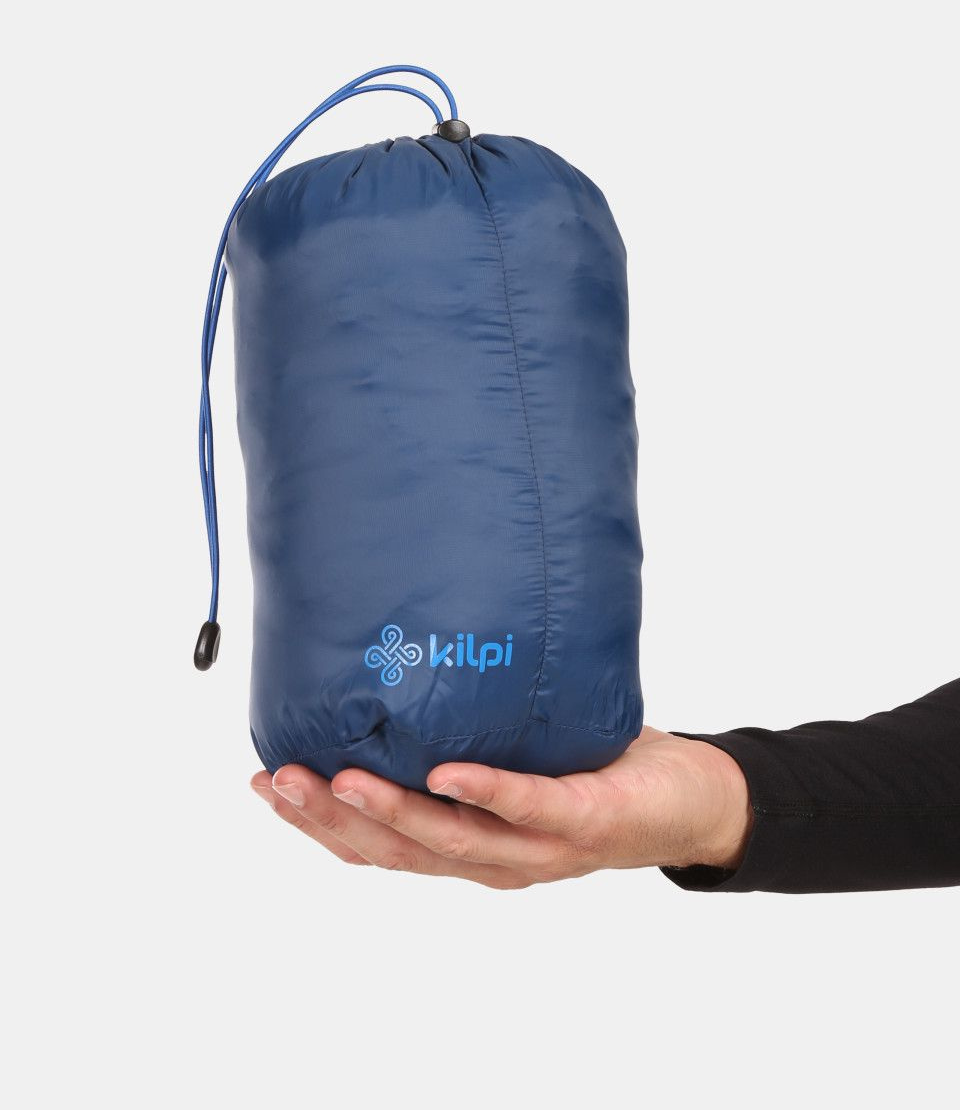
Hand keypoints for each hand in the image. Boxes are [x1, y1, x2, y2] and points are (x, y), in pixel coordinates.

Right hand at [250, 726, 752, 888]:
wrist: (694, 801)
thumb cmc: (599, 768)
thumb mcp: (518, 748)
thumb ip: (467, 728)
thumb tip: (407, 661)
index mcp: (469, 847)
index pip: (379, 847)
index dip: (317, 826)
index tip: (262, 783)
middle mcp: (493, 861)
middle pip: (398, 852)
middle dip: (330, 820)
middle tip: (275, 780)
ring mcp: (537, 849)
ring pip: (449, 840)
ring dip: (389, 812)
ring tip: (334, 781)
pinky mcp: (582, 822)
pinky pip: (527, 807)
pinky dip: (484, 791)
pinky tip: (445, 773)